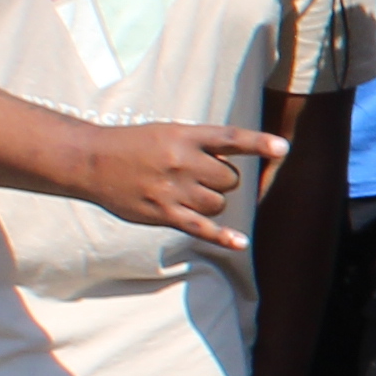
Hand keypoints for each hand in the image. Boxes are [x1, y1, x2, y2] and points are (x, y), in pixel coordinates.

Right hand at [69, 118, 284, 240]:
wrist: (92, 161)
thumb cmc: (134, 145)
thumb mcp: (167, 132)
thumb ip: (199, 145)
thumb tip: (228, 164)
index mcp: (185, 137)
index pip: (229, 139)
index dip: (258, 143)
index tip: (283, 148)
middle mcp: (182, 162)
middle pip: (229, 179)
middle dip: (222, 180)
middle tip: (198, 175)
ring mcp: (173, 190)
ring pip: (218, 204)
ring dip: (212, 202)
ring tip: (188, 192)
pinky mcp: (163, 213)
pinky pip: (202, 229)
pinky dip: (223, 237)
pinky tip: (241, 242)